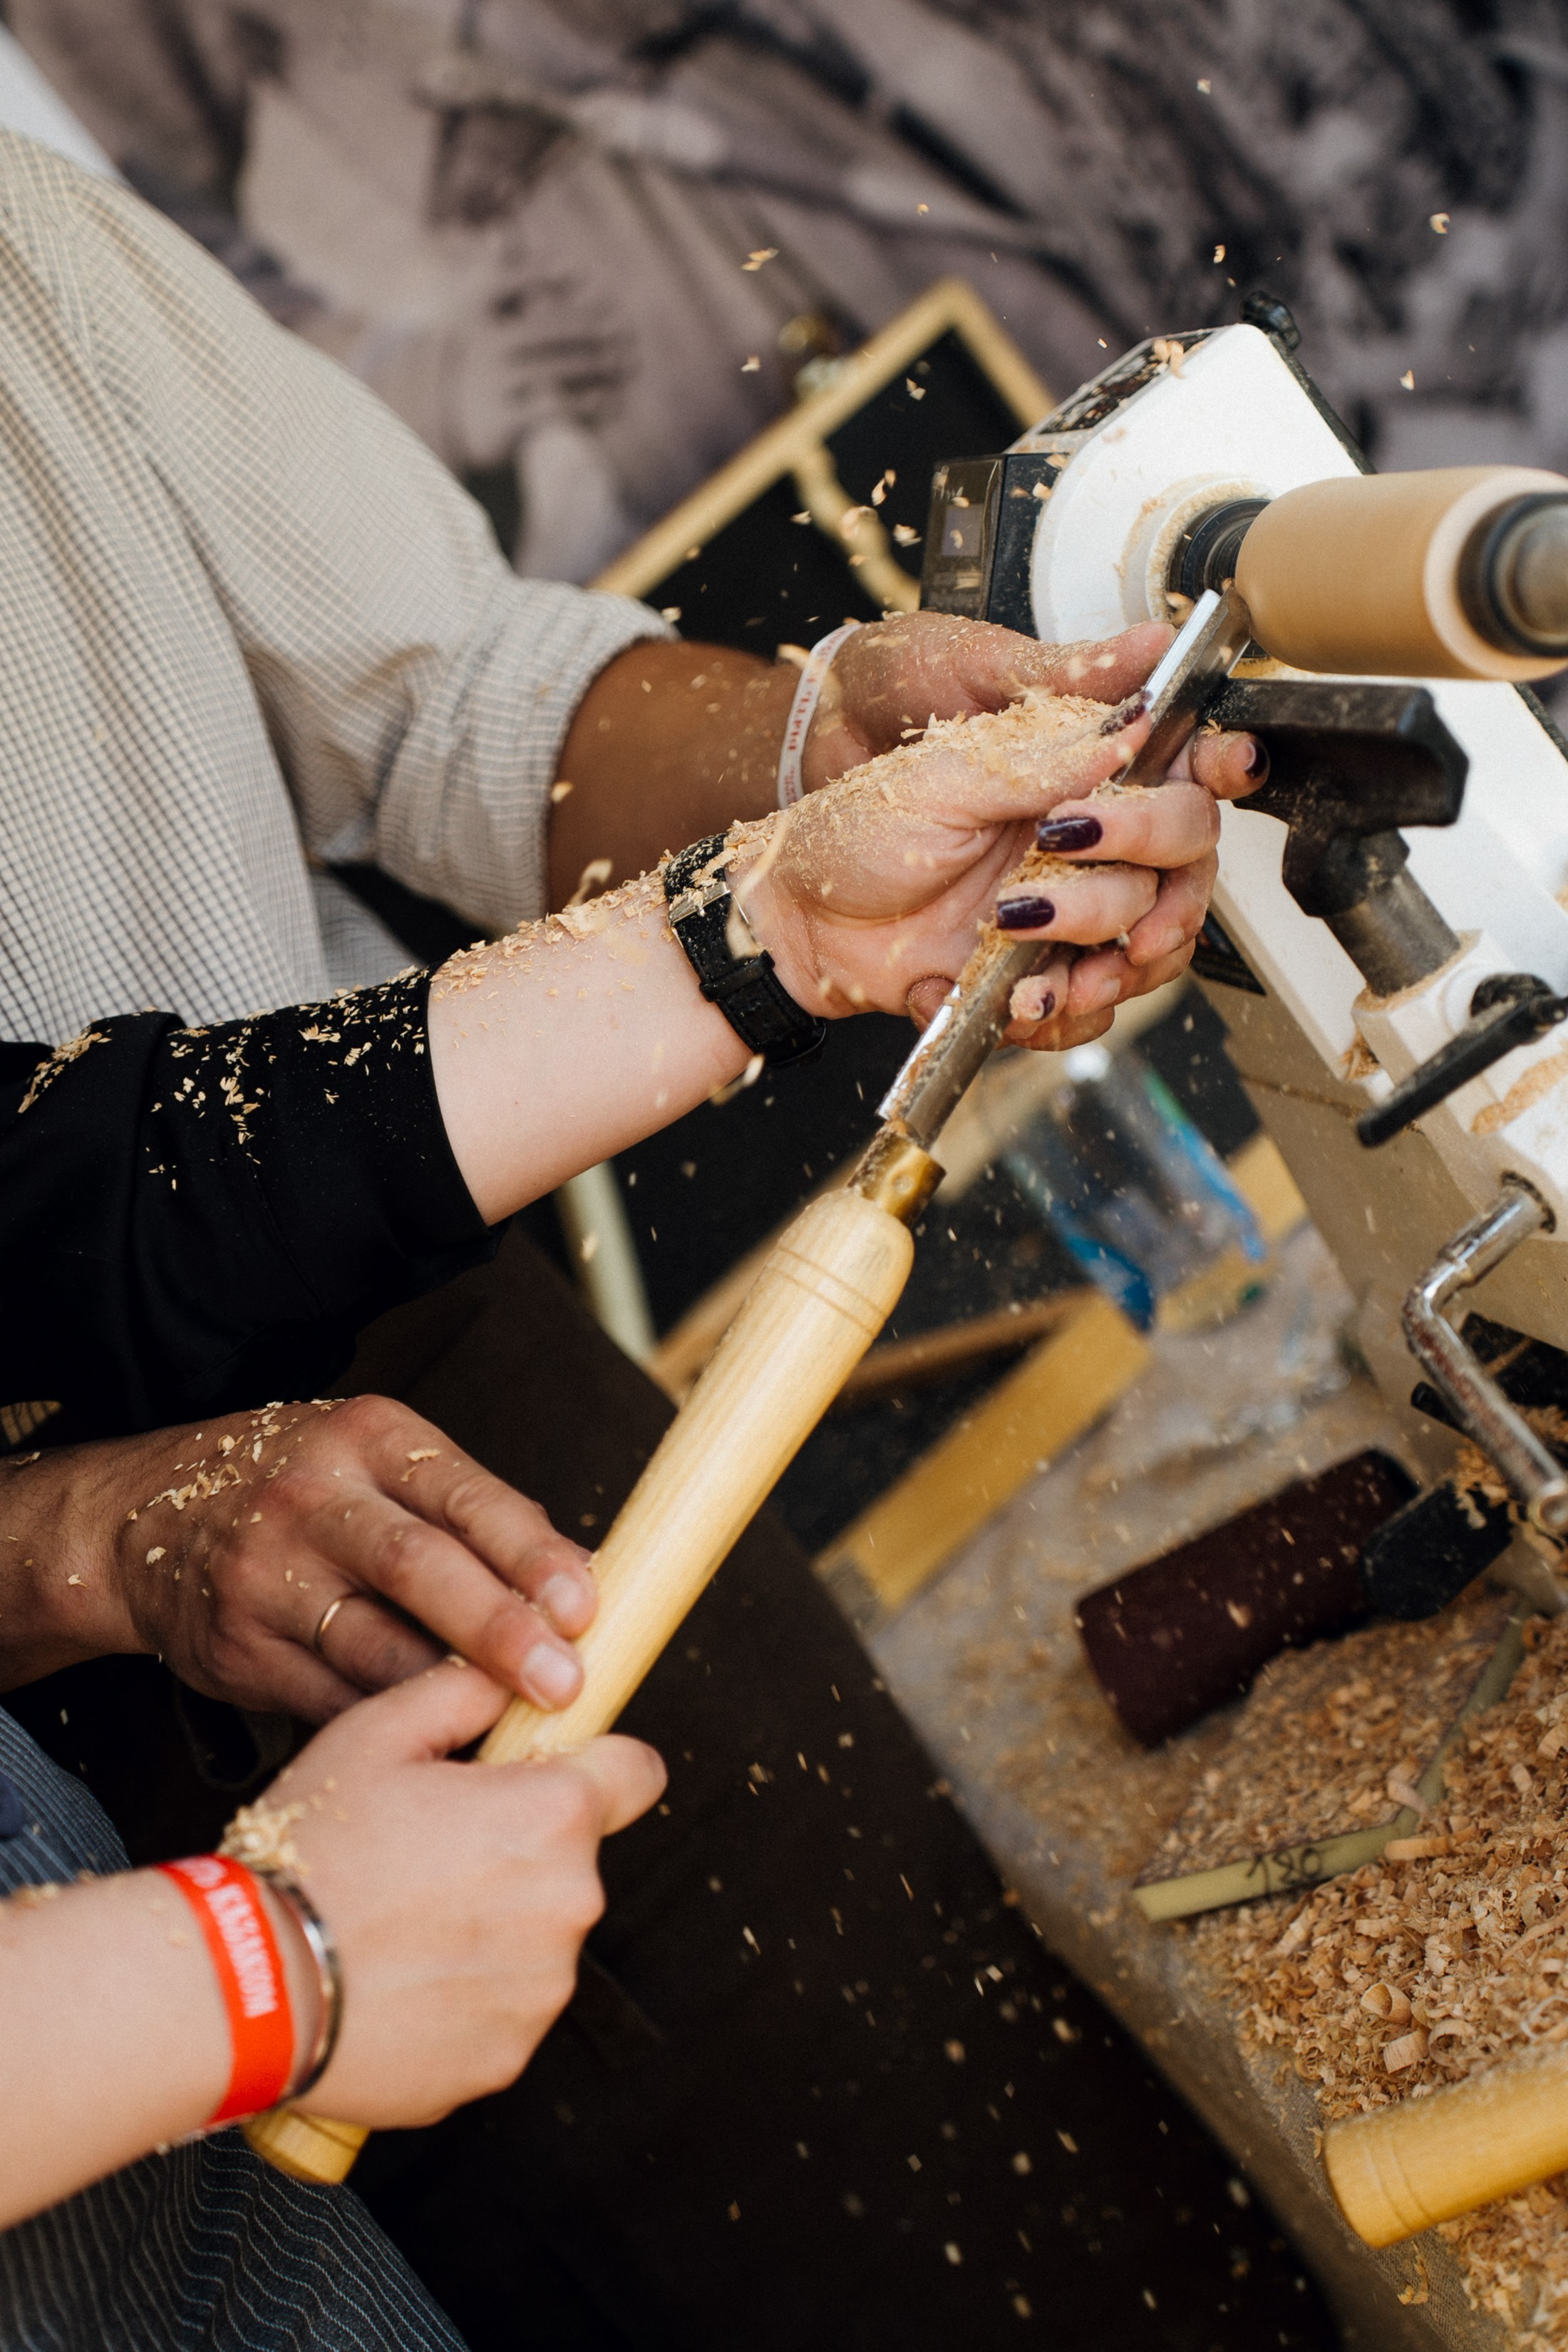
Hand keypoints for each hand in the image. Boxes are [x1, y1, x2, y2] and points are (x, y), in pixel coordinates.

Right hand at [0, 1399, 597, 1718]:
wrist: (144, 1523)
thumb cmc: (304, 1493)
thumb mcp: (383, 1465)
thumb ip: (475, 1515)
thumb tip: (582, 1580)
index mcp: (370, 1441)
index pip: (466, 1496)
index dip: (530, 1555)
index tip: (584, 1608)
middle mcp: (314, 1500)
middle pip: (417, 1567)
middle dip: (498, 1630)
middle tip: (562, 1683)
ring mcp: (265, 1576)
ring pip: (372, 1645)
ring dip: (449, 1693)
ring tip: (514, 1724)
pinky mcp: (237, 1650)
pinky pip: (330, 1698)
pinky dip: (391, 1726)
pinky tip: (438, 1745)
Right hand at [254, 1665, 663, 2127]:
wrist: (247, 1988)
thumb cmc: (309, 1853)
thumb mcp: (375, 1734)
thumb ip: (465, 1689)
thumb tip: (514, 1678)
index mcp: (552, 1815)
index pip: (637, 1772)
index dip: (596, 1764)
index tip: (550, 1773)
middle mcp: (570, 1905)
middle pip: (572, 1857)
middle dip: (518, 1848)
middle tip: (428, 1853)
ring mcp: (542, 1991)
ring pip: (538, 1934)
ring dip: (492, 1924)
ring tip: (401, 1923)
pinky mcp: (506, 2058)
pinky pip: (503, 2007)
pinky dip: (465, 1995)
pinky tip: (399, 1980)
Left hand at [743, 628, 1260, 1050]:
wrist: (792, 914)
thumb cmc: (856, 820)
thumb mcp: (949, 757)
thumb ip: (1054, 728)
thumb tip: (1143, 674)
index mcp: (1074, 774)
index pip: (1182, 767)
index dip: (1217, 768)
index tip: (1225, 769)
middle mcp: (1086, 846)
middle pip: (1184, 863)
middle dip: (1137, 868)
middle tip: (1059, 854)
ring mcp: (1065, 916)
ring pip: (1147, 945)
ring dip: (1101, 953)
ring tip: (1026, 942)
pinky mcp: (1034, 979)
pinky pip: (1088, 1011)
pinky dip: (1061, 1013)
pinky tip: (1015, 1000)